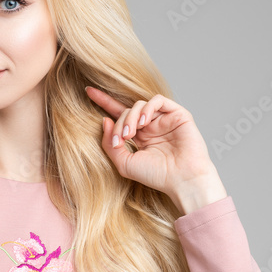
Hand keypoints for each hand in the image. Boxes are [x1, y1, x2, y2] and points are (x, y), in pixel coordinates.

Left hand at [85, 86, 224, 206]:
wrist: (182, 179)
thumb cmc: (157, 175)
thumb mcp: (125, 164)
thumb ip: (110, 144)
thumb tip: (104, 121)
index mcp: (139, 137)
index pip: (119, 115)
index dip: (104, 102)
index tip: (88, 91)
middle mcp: (150, 126)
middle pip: (126, 112)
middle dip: (119, 124)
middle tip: (121, 140)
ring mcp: (163, 119)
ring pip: (139, 105)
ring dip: (130, 117)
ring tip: (130, 134)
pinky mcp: (177, 114)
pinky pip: (158, 100)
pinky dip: (147, 108)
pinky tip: (144, 122)